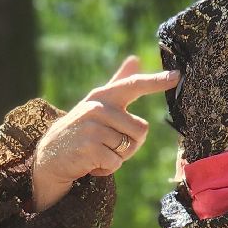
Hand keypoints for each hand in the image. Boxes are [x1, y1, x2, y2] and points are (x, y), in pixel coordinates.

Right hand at [31, 55, 179, 210]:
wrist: (50, 155)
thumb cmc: (80, 128)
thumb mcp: (97, 104)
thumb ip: (118, 83)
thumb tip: (135, 59)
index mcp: (104, 96)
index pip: (134, 85)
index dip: (156, 81)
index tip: (177, 75)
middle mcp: (98, 108)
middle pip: (141, 130)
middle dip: (130, 145)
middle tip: (109, 145)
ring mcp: (93, 127)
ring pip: (129, 148)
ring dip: (117, 158)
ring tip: (97, 153)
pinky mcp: (89, 148)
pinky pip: (116, 162)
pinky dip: (107, 169)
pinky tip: (92, 163)